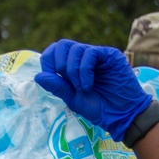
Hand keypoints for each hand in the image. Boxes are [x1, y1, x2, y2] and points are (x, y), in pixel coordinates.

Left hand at [34, 39, 152, 141]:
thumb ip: (56, 86)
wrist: (120, 113)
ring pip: (76, 49)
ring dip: (73, 71)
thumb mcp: (71, 98)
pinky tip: (88, 85)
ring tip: (82, 88)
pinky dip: (84, 70)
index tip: (51, 78)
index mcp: (72, 66)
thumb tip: (38, 76)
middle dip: (59, 64)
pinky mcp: (109, 55)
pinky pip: (90, 53)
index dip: (48, 62)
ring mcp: (97, 55)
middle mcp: (83, 58)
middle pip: (62, 45)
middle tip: (68, 83)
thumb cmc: (97, 107)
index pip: (54, 51)